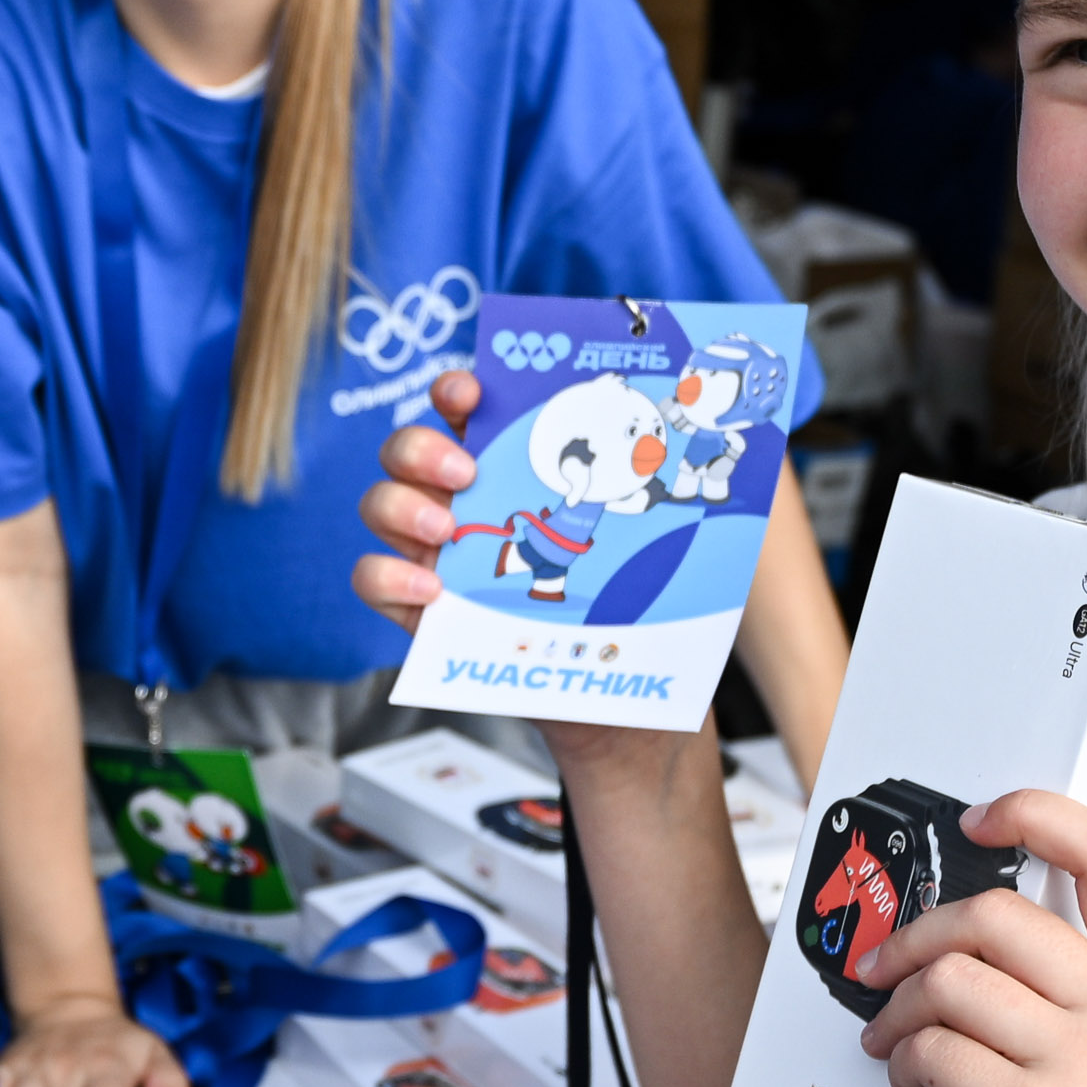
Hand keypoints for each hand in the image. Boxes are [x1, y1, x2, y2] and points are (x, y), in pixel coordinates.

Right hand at [355, 368, 664, 783]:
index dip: (456, 391)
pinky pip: (371, 580)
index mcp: (508, 468)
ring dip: (402, 506)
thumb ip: (658, 495)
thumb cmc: (627, 607)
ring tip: (447, 532)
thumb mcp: (650, 541)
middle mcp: (461, 501)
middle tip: (466, 474)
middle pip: (405, 449)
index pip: (463, 410)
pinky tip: (432, 590)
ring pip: (380, 504)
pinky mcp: (418, 610)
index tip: (470, 393)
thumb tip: (715, 457)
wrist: (611, 694)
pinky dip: (389, 576)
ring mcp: (433, 553)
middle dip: (422, 448)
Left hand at [846, 789, 1086, 1086]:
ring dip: (897, 1014)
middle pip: (993, 915)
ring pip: (949, 982)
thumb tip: (963, 929)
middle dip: (916, 937)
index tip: (980, 817)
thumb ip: (1068, 990)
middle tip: (883, 973)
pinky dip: (901, 1067)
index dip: (1036, 814)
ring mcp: (1085, 1069)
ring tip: (898, 1052)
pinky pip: (930, 1051)